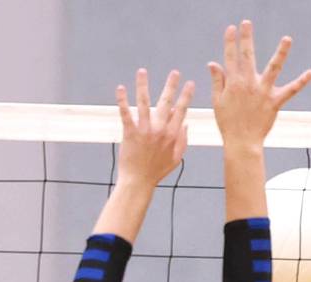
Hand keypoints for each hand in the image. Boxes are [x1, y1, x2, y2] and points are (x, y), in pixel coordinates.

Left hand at [116, 69, 193, 186]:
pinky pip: (126, 113)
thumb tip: (186, 124)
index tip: (190, 83)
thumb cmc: (157, 171)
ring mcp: (145, 130)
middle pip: (166, 103)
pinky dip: (122, 100)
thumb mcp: (176, 159)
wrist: (139, 181)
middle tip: (175, 72)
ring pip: (144, 103)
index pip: (181, 111)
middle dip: (171, 86)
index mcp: (172, 135)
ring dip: (143, 85)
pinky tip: (120, 88)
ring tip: (142, 72)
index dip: (186, 96)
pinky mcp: (130, 132)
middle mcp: (160, 130)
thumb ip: (182, 141)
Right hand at [208, 21, 310, 147]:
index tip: (231, 29)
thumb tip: (213, 63)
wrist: (242, 143)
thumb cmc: (228, 123)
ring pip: (273, 68)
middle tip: (247, 22)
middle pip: (248, 56)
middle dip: (246, 38)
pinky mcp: (275, 102)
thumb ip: (218, 81)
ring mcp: (263, 92)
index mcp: (233, 83)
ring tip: (287, 38)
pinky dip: (301, 82)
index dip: (230, 42)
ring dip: (281, 52)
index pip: (230, 57)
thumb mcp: (218, 101)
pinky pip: (290, 90)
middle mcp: (248, 84)